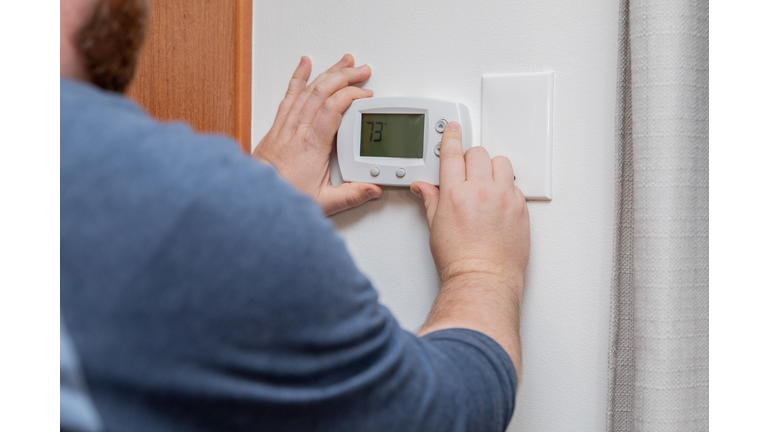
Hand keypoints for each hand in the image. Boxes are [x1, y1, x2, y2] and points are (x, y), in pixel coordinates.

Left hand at [253, 55, 382, 214]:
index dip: (351, 96)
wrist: (255, 197)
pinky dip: (298, 78)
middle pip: (322, 92)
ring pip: (308, 90)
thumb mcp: (324, 202)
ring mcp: (286, 126)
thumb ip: (351, 195)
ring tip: (344, 62)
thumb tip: (373, 189)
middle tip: (362, 71)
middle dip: (344, 77)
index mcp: (313, 145)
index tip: (365, 95)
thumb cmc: (285, 196)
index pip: (333, 109)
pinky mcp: (277, 126)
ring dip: (328, 73)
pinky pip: (289, 96)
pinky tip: (304, 64)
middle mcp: (298, 130)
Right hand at [411, 122, 529, 288]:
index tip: (453, 129)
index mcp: (455, 193)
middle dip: (470, 158)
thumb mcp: (435, 227)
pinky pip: (514, 185)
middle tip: (467, 171)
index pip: (452, 154)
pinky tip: (498, 201)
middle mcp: (480, 191)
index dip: (451, 137)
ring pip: (501, 163)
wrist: (482, 278)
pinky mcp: (520, 208)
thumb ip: (431, 200)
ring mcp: (503, 198)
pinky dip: (506, 188)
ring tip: (486, 183)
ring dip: (492, 168)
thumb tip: (424, 188)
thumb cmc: (459, 260)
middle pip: (478, 154)